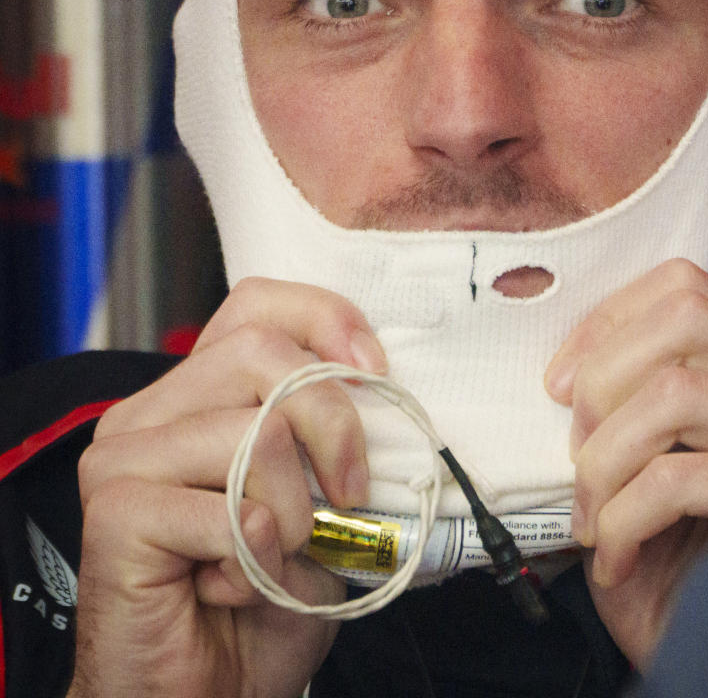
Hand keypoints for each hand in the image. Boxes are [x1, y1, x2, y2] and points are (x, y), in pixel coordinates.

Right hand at [69, 277, 387, 697]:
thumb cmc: (259, 606)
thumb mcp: (319, 507)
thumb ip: (333, 445)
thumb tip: (388, 398)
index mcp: (195, 395)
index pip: (255, 304)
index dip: (325, 319)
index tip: (375, 371)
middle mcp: (149, 412)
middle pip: (263, 354)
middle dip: (332, 424)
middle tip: (347, 494)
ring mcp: (123, 456)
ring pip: (257, 432)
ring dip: (295, 515)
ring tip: (270, 559)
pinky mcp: (116, 511)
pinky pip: (231, 510)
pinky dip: (257, 562)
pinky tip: (228, 588)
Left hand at [544, 259, 707, 667]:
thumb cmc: (682, 559)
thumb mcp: (651, 453)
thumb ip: (632, 390)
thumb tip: (568, 363)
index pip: (685, 289)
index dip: (607, 324)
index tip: (560, 383)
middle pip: (686, 317)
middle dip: (605, 379)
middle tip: (578, 449)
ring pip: (676, 391)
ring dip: (607, 458)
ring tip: (594, 511)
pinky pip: (677, 478)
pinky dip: (624, 518)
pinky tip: (616, 557)